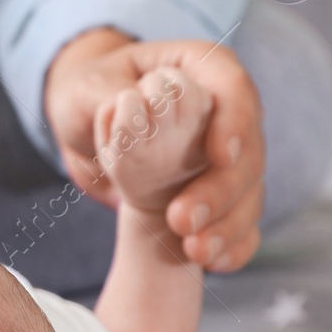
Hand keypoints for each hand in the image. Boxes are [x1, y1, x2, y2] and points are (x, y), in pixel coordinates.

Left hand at [45, 28, 263, 270]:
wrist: (83, 121)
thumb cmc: (88, 90)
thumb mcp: (86, 87)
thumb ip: (109, 96)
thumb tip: (136, 104)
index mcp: (199, 68)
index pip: (233, 87)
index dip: (235, 122)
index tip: (220, 155)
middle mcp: (224, 110)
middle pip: (248, 149)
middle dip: (222, 189)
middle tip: (183, 220)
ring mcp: (227, 155)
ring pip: (248, 191)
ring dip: (227, 224)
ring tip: (195, 251)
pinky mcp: (219, 192)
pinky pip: (240, 221)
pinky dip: (233, 244)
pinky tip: (213, 263)